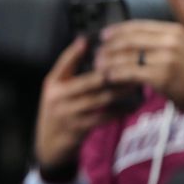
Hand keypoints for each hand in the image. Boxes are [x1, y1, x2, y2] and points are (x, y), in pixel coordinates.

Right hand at [35, 37, 121, 170]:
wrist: (49, 143)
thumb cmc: (58, 112)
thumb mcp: (56, 92)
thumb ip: (69, 76)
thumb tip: (89, 53)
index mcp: (52, 83)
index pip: (64, 62)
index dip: (76, 51)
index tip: (88, 39)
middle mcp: (58, 96)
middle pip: (90, 80)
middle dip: (112, 73)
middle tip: (129, 66)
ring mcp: (68, 112)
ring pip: (101, 98)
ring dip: (120, 91)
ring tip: (134, 85)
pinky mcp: (79, 127)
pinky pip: (105, 116)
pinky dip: (120, 110)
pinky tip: (132, 106)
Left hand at [97, 20, 183, 113]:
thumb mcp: (182, 48)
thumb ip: (159, 42)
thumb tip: (128, 40)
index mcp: (174, 31)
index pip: (138, 25)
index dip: (117, 30)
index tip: (103, 35)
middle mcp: (170, 42)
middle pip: (128, 40)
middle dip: (109, 47)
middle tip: (97, 54)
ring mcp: (167, 59)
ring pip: (127, 57)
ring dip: (108, 62)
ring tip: (98, 66)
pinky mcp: (162, 76)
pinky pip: (130, 73)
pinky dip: (116, 74)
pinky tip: (109, 77)